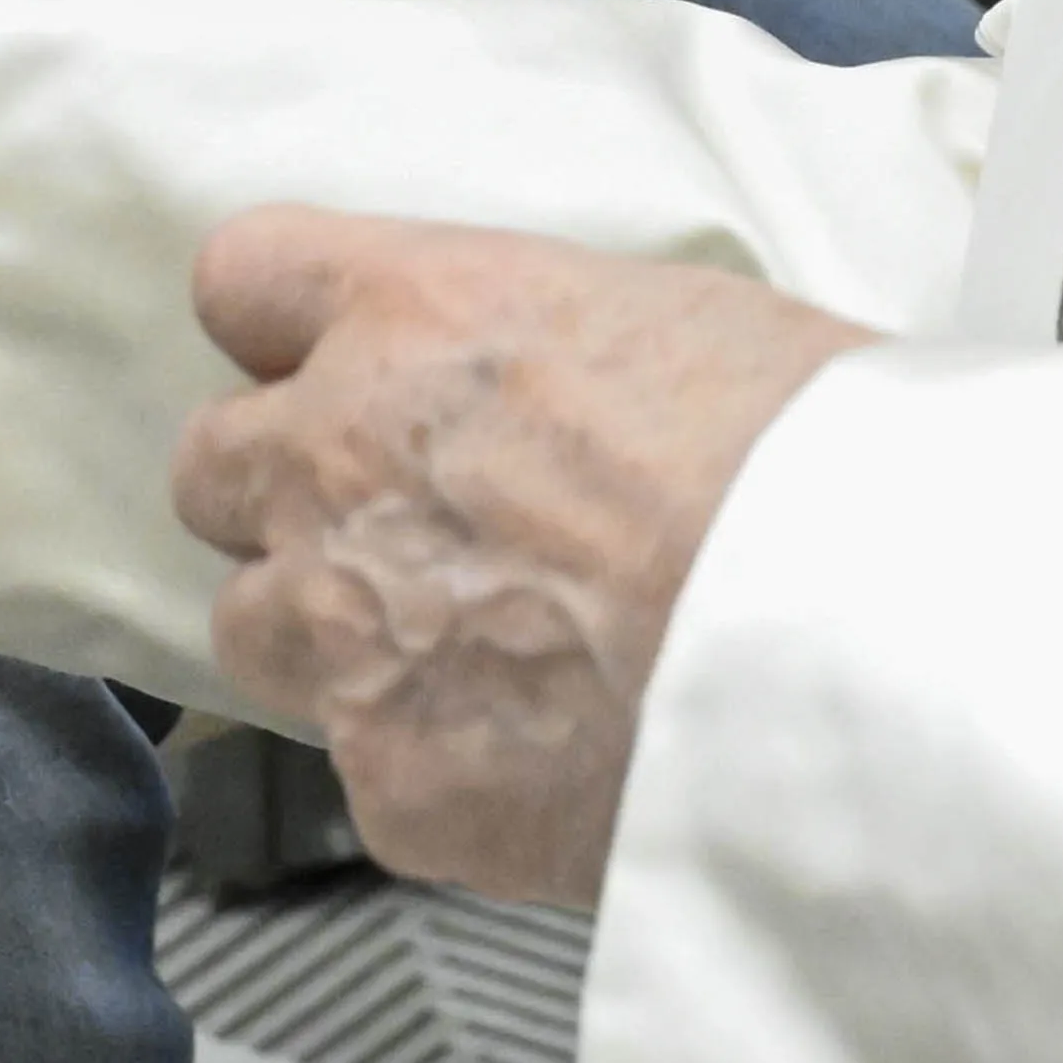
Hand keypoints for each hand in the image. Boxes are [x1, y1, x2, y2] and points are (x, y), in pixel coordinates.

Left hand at [173, 213, 872, 908]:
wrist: (851, 650)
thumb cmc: (809, 463)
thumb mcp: (678, 322)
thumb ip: (544, 354)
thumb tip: (547, 395)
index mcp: (414, 315)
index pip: (244, 283)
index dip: (284, 333)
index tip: (323, 365)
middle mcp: (337, 458)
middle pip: (211, 466)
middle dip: (288, 497)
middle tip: (400, 528)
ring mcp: (342, 628)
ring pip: (252, 628)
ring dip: (332, 638)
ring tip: (468, 657)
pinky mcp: (385, 779)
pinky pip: (362, 768)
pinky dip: (434, 767)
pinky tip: (540, 759)